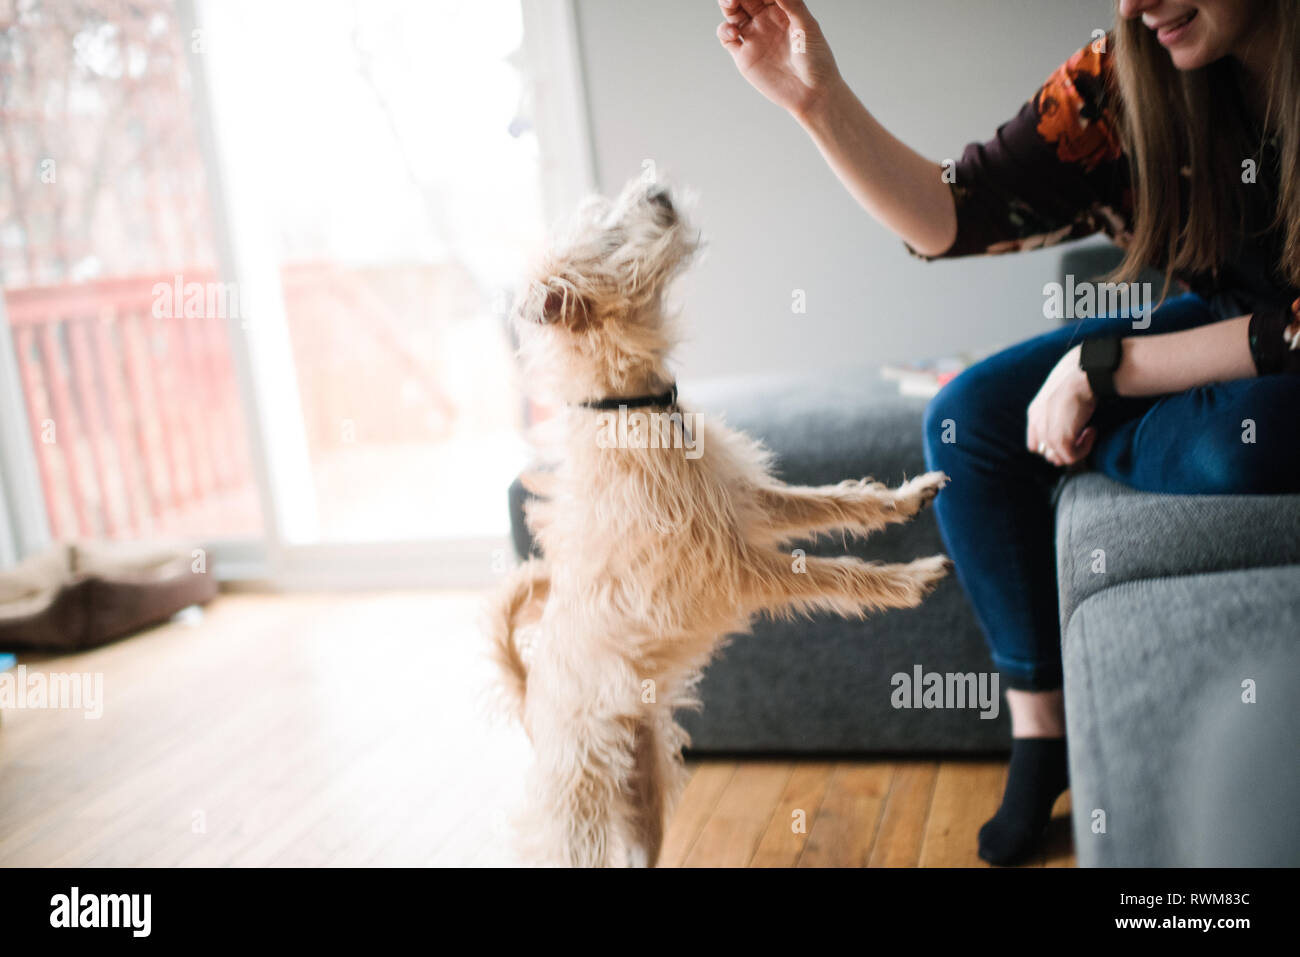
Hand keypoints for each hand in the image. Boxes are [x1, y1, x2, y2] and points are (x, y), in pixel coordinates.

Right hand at [716, 0, 841, 119]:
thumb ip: (790, 3)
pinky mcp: (744, 57)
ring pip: (733, 14)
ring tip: (730, 2)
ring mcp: (754, 38)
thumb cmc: (816, 60)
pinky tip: (733, 31)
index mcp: (782, 10)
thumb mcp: (807, 26)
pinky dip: (724, 30)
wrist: (812, 93)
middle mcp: (766, 21)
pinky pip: (727, 38)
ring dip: (727, 5)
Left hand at [1026, 345, 1097, 466]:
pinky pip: (1070, 458)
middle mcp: (1036, 424)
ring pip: (1058, 458)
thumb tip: (1070, 427)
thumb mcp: (1061, 396)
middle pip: (1047, 453)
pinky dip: (1084, 449)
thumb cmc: (1079, 378)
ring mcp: (1045, 432)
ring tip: (1088, 430)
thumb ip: (1057, 414)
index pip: (1036, 445)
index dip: (1053, 445)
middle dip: (1066, 449)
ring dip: (1076, 449)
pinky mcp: (1059, 439)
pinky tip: (1092, 430)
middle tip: (1083, 434)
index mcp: (1034, 414)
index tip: (1073, 434)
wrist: (1084, 373)